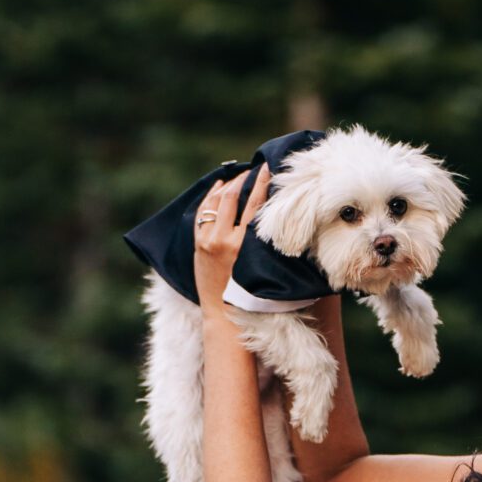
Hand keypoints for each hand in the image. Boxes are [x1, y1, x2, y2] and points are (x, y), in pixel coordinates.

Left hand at [194, 162, 270, 317]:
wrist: (224, 312)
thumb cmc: (251, 295)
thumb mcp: (263, 265)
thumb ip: (269, 242)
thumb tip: (282, 219)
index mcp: (244, 246)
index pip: (255, 205)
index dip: (262, 184)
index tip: (267, 168)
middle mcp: (223, 240)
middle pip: (233, 197)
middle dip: (243, 179)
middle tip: (253, 169)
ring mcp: (208, 240)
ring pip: (216, 202)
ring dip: (227, 185)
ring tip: (238, 176)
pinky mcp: (198, 243)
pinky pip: (202, 212)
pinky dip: (210, 197)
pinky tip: (218, 187)